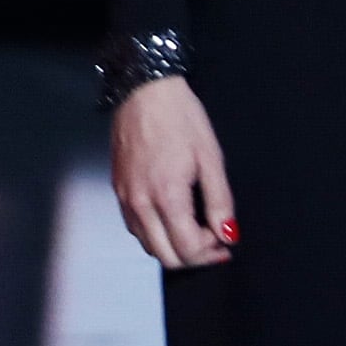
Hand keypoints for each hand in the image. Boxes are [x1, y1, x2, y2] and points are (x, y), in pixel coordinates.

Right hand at [111, 77, 235, 268]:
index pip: (188, 250)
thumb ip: (220, 201)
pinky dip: (154, 233)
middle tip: (212, 240)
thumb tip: (227, 233)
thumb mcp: (210, 157)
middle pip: (166, 257)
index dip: (211, 253)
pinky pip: (135, 227)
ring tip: (193, 228)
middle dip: (194, 256)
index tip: (223, 241)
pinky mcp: (117, 188)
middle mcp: (140, 202)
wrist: (143, 89)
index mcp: (166, 195)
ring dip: (173, 246)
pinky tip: (170, 217)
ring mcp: (125, 196)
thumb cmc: (178, 116)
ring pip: (148, 246)